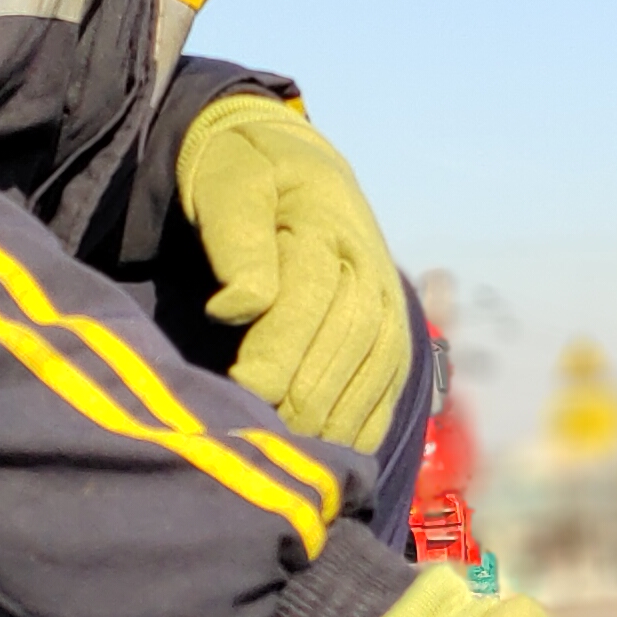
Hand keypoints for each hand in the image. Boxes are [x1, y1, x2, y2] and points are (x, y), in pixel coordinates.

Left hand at [176, 95, 405, 451]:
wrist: (285, 163)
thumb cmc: (239, 177)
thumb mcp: (224, 186)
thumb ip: (234, 239)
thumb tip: (243, 306)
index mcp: (325, 221)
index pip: (311, 296)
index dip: (278, 350)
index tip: (243, 388)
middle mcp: (369, 263)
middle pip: (352, 338)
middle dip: (308, 393)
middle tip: (264, 434)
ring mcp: (386, 297)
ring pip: (378, 365)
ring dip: (340, 415)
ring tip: (295, 453)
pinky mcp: (392, 327)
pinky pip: (391, 380)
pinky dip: (367, 421)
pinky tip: (335, 451)